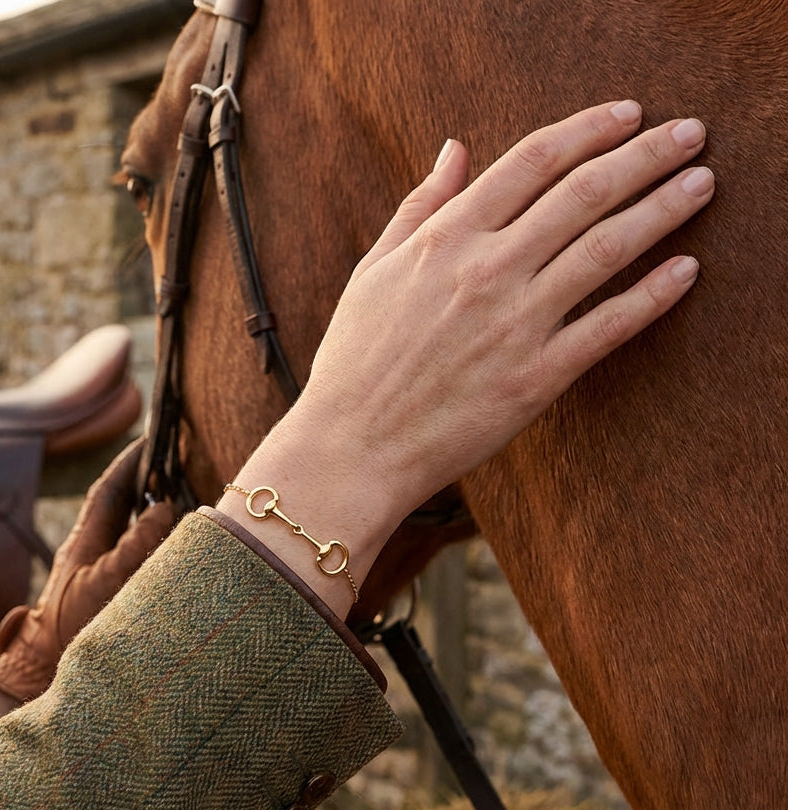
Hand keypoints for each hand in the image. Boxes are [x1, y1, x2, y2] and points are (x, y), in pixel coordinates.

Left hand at [0, 440, 173, 713]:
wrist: (42, 681)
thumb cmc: (69, 631)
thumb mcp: (106, 581)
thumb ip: (137, 541)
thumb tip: (165, 507)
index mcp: (84, 541)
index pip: (109, 490)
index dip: (129, 462)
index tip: (152, 439)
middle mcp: (94, 555)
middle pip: (123, 508)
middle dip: (149, 484)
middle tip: (180, 465)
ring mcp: (104, 578)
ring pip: (135, 534)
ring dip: (160, 516)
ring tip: (190, 499)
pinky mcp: (116, 601)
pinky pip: (145, 562)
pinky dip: (166, 550)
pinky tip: (186, 552)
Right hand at [219, 101, 713, 616]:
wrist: (353, 447)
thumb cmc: (354, 362)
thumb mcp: (373, 271)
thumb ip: (419, 208)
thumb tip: (454, 152)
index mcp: (445, 238)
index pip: (533, 161)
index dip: (589, 129)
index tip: (627, 115)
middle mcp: (485, 270)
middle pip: (584, 192)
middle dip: (645, 154)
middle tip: (689, 134)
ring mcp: (514, 324)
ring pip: (606, 248)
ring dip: (663, 208)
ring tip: (702, 185)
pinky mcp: (535, 378)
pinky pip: (609, 327)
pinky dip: (654, 295)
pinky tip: (686, 270)